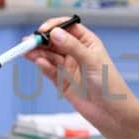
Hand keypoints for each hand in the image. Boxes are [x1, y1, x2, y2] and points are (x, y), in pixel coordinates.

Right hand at [24, 20, 138, 128]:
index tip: (44, 30)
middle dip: (41, 40)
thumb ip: (73, 47)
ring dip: (37, 53)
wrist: (112, 112)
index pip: (67, 27)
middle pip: (54, 41)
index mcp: (87, 42)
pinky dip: (43, 66)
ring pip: (49, 56)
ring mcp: (69, 67)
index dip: (54, 26)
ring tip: (26, 52)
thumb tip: (55, 33)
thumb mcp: (92, 61)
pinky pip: (49, 71)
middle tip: (28, 42)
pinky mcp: (62, 82)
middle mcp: (76, 53)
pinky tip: (39, 63)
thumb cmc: (110, 85)